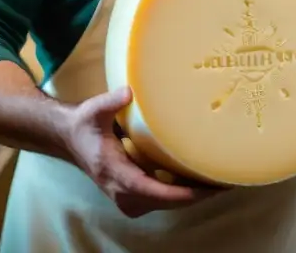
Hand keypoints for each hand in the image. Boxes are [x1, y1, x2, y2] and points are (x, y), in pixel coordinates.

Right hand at [66, 86, 221, 217]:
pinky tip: (200, 180)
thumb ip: (110, 102)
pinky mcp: (133, 196)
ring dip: (192, 195)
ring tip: (219, 181)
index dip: (182, 193)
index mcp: (116, 174)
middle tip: (226, 181)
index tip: (206, 189)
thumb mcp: (94, 110)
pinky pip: (162, 199)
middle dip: (196, 194)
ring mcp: (127, 198)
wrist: (69, 139)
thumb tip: (128, 92)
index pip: (154, 192)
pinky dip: (181, 192)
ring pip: (167, 203)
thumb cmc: (84, 125)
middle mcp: (122, 192)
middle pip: (167, 202)